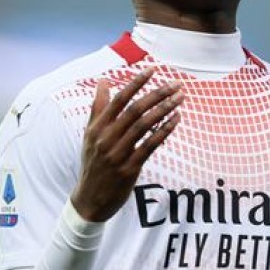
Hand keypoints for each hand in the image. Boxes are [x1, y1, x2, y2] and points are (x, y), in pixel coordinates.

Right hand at [71, 68, 183, 221]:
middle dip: (157, 94)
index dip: (136, 83)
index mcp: (97, 128)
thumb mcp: (90, 135)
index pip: (118, 99)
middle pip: (135, 110)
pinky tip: (176, 119)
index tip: (152, 69)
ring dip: (164, 109)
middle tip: (176, 84)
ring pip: (144, 125)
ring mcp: (118, 153)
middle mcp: (106, 138)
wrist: (90, 200)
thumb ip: (98, 107)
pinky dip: (164, 130)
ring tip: (180, 98)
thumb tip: (104, 81)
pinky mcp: (129, 168)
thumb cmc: (93, 163)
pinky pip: (150, 145)